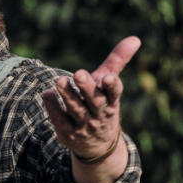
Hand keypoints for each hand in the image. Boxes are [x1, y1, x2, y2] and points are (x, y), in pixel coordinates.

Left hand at [41, 36, 138, 163]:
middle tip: (78, 73)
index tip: (108, 77)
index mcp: (111, 102)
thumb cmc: (102, 105)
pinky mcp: (68, 132)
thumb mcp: (109, 85)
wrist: (97, 144)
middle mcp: (99, 114)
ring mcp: (83, 125)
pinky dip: (53, 107)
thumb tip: (135, 38)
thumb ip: (117, 61)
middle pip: (94, 102)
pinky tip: (47, 94)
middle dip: (86, 88)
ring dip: (67, 95)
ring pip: (76, 110)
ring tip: (59, 80)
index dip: (112, 86)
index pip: (115, 93)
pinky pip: (60, 120)